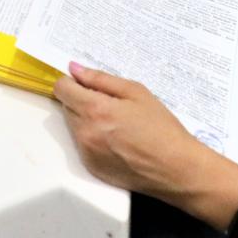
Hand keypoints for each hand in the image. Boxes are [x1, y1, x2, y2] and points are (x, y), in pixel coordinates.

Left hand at [55, 62, 200, 197]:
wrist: (176, 168)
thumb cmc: (161, 128)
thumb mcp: (136, 92)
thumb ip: (101, 79)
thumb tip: (75, 69)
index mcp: (95, 110)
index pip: (62, 89)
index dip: (71, 82)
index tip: (85, 84)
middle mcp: (85, 133)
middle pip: (66, 107)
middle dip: (81, 100)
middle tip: (109, 104)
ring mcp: (86, 153)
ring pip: (73, 125)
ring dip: (86, 119)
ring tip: (116, 124)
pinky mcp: (91, 167)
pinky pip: (82, 144)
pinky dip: (92, 138)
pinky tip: (116, 141)